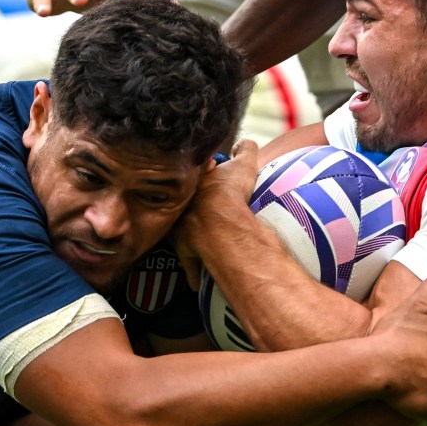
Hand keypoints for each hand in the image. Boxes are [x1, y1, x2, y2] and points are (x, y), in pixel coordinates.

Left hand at [172, 139, 259, 290]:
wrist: (223, 221)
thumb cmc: (230, 192)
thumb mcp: (243, 165)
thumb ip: (245, 150)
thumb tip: (247, 142)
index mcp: (192, 187)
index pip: (189, 184)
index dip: (197, 186)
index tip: (206, 193)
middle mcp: (182, 209)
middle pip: (180, 212)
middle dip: (187, 215)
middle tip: (199, 219)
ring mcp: (182, 232)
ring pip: (179, 239)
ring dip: (186, 244)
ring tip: (197, 248)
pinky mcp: (188, 253)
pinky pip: (190, 265)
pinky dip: (194, 273)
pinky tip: (197, 283)